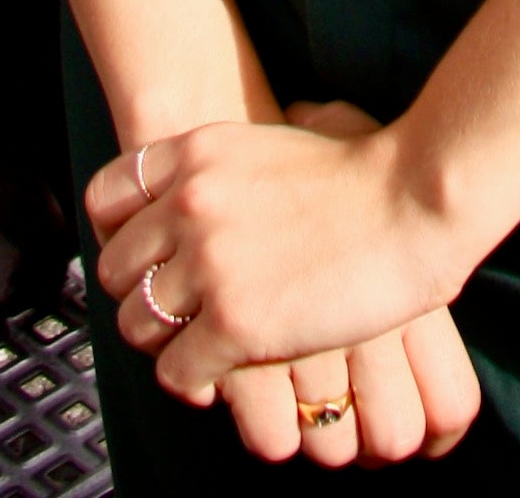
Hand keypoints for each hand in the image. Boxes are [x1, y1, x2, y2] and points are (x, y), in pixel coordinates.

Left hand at [88, 112, 473, 428]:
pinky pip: (175, 373)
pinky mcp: (232, 324)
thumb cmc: (365, 175)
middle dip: (140, 295)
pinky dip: (195, 381)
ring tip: (201, 344)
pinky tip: (225, 371)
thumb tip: (240, 153)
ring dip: (166, 343)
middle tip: (178, 311)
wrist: (413, 202)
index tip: (145, 257)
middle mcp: (189, 204)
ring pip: (135, 326)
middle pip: (113, 269)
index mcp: (197, 152)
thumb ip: (236, 153)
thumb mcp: (277, 137)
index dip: (119, 235)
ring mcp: (208, 264)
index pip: (106, 199)